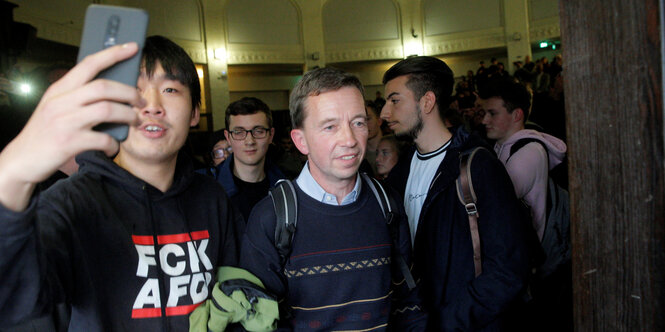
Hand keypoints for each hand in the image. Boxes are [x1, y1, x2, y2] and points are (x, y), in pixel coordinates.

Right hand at [0, 43, 143, 210]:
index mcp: (59, 89)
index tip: (132, 47)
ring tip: (134, 120)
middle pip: (104, 87)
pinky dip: (114, 143)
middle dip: (129, 92)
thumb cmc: (44, 133)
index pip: (89, 64)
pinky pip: (103, 139)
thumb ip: (77, 96)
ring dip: (128, 115)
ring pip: (108, 109)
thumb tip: (113, 89)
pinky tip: (113, 147)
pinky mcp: (69, 142)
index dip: (113, 54)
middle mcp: (61, 102)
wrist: (21, 160)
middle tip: (140, 101)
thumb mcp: (55, 106)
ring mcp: (65, 121)